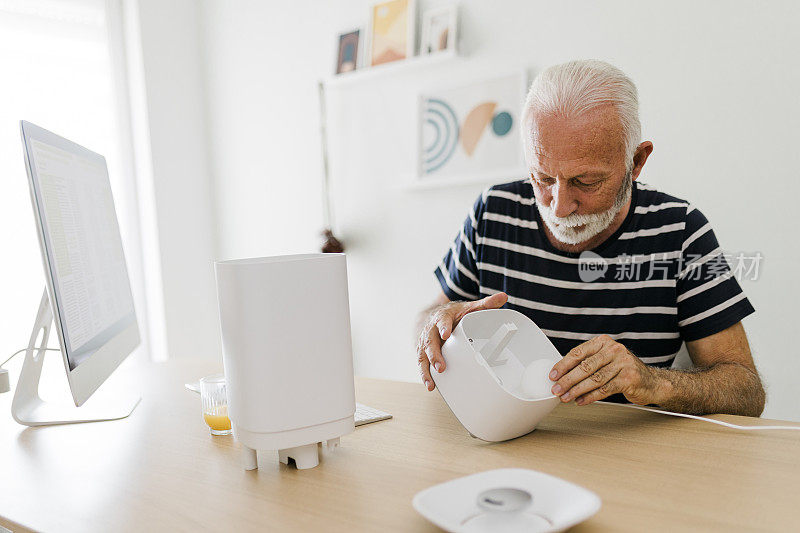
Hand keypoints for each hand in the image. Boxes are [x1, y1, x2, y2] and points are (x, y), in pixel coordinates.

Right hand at [416, 292, 507, 390]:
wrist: (435, 316)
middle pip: (429, 341)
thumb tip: (503, 297)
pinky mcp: (423, 352)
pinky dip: (425, 374)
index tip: (446, 335)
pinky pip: (422, 363)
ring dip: (426, 369)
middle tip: (441, 366)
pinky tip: (430, 385)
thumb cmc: (454, 314)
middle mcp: (431, 330)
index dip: (443, 328)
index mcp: (442, 317)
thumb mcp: (469, 307)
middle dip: (434, 354)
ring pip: (422, 355)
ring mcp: (425, 342)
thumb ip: (486, 303)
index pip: (442, 321)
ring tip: (432, 382)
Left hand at [548, 335, 663, 405]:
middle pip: (585, 366)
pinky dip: (591, 397)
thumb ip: (587, 363)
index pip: (578, 352)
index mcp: (603, 342)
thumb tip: (561, 375)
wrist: (651, 382)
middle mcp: (614, 350)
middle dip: (568, 379)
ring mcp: (623, 363)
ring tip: (566, 397)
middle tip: (556, 389)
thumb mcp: (605, 360)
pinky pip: (605, 389)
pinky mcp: (629, 378)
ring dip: (577, 390)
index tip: (552, 375)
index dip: (563, 365)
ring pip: (594, 379)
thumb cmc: (623, 371)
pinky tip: (581, 401)